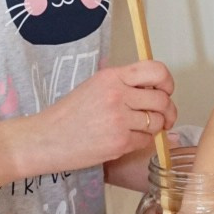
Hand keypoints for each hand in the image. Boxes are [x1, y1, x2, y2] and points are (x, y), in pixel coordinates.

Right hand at [47, 61, 176, 166]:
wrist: (46, 139)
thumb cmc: (68, 116)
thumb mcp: (94, 87)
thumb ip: (122, 84)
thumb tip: (154, 90)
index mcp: (111, 77)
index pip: (156, 70)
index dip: (167, 82)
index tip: (166, 91)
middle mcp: (117, 95)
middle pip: (162, 100)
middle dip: (167, 111)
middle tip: (163, 117)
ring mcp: (119, 120)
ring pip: (157, 122)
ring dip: (154, 128)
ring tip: (138, 129)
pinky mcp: (120, 142)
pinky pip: (146, 140)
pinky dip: (141, 142)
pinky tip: (125, 140)